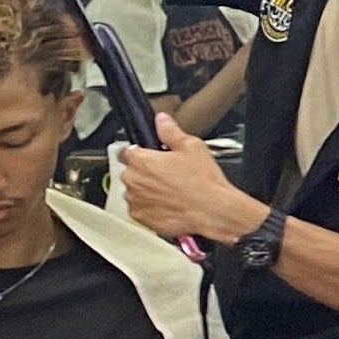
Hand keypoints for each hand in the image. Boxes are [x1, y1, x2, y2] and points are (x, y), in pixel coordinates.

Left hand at [115, 115, 267, 243]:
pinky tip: (169, 203)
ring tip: (171, 190)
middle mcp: (133, 180)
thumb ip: (171, 131)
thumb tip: (162, 120)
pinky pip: (140, 208)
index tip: (149, 156)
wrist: (212, 211)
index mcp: (142, 160)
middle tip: (168, 173)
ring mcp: (135, 200)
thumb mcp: (192, 146)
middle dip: (145, 172)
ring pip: (135, 191)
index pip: (125, 151)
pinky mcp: (141, 217)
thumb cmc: (203, 182)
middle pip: (131, 172)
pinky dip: (151, 206)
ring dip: (147, 190)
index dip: (139, 152)